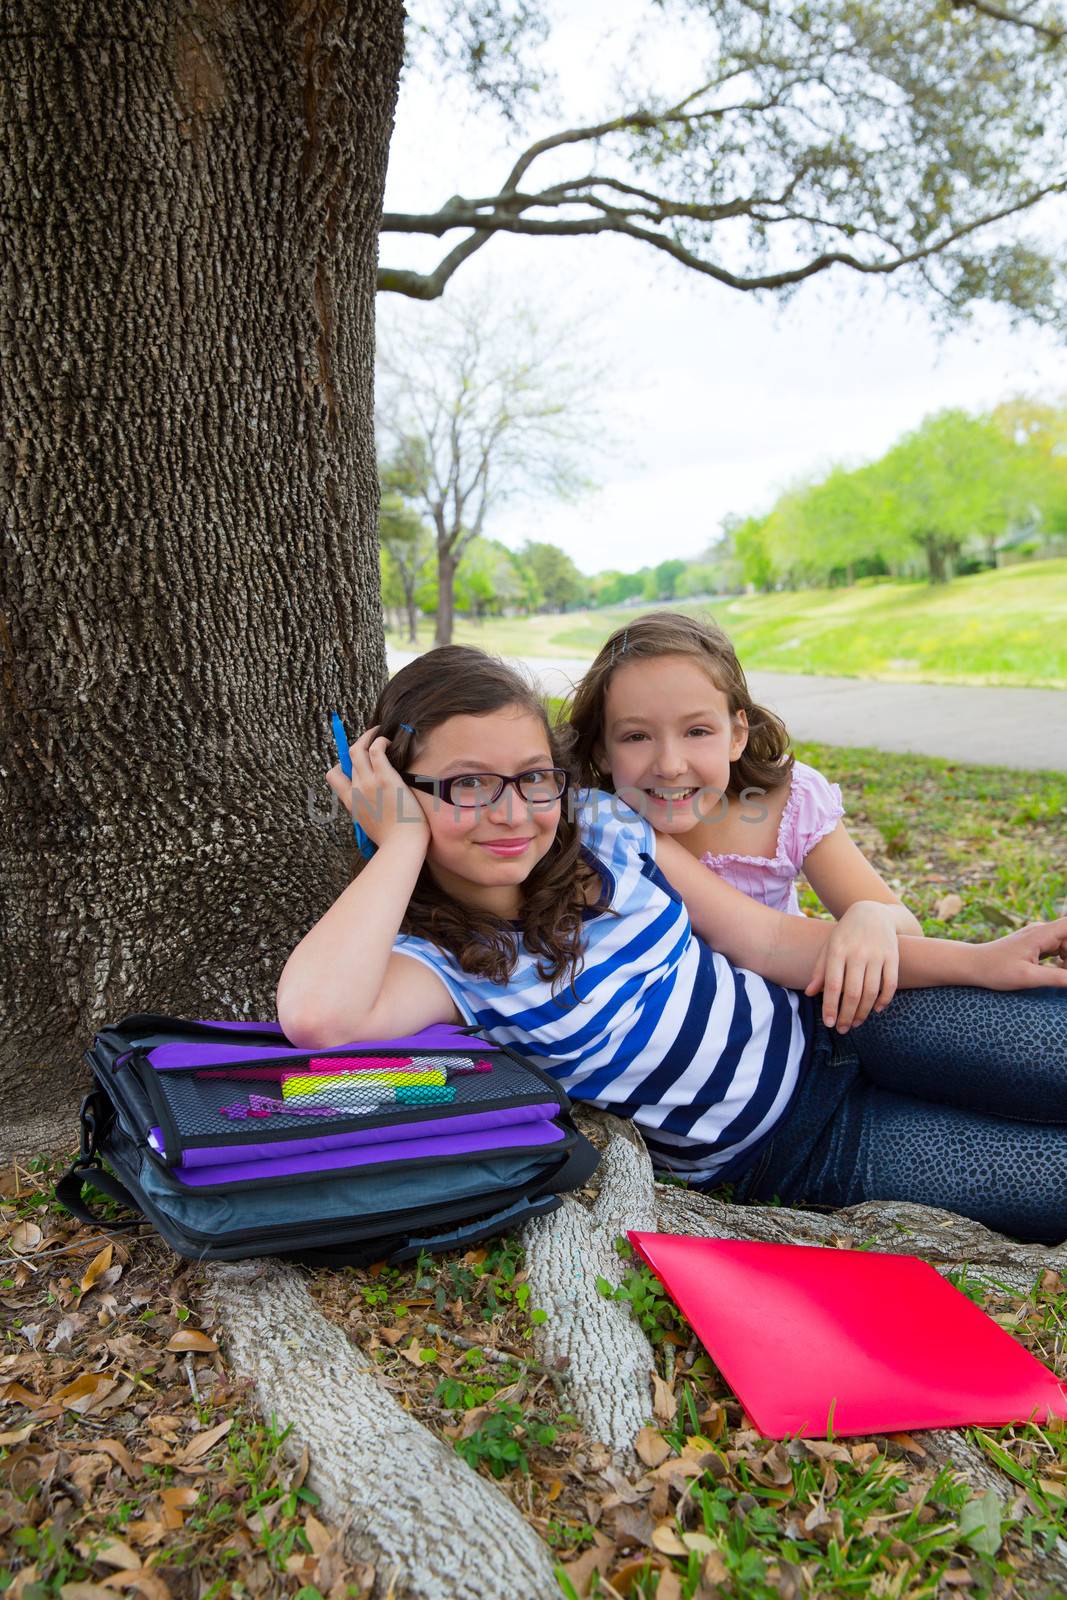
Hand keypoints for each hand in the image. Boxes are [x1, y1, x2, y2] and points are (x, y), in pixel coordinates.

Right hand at [324, 726, 428, 853]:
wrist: (401, 845)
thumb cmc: (392, 839)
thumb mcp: (369, 825)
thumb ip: (367, 811)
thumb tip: (375, 806)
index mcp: (351, 802)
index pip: (333, 775)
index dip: (341, 765)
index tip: (355, 762)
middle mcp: (356, 789)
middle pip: (348, 757)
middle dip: (359, 744)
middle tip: (371, 739)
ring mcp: (369, 783)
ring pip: (358, 749)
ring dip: (369, 736)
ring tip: (380, 733)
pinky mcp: (386, 778)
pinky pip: (376, 750)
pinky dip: (380, 741)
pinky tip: (390, 743)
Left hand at [804, 901, 899, 1031]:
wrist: (872, 912)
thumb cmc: (845, 934)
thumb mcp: (828, 947)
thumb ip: (819, 970)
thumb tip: (810, 994)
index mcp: (837, 950)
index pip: (833, 985)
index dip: (831, 1007)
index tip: (829, 1024)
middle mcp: (857, 953)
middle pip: (853, 992)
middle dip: (847, 1015)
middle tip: (842, 1029)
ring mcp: (877, 954)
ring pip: (872, 991)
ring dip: (864, 1012)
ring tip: (856, 1023)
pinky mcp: (893, 956)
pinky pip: (890, 984)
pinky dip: (885, 1000)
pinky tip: (877, 1010)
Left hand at [972, 918, 1066, 990]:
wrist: (971, 964)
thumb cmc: (995, 970)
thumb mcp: (1028, 977)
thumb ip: (1056, 978)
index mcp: (1041, 933)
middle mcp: (1041, 931)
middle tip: (1063, 974)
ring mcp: (1037, 937)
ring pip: (1065, 943)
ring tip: (1061, 975)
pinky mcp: (1034, 945)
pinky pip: (1057, 948)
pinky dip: (1062, 960)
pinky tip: (1057, 973)